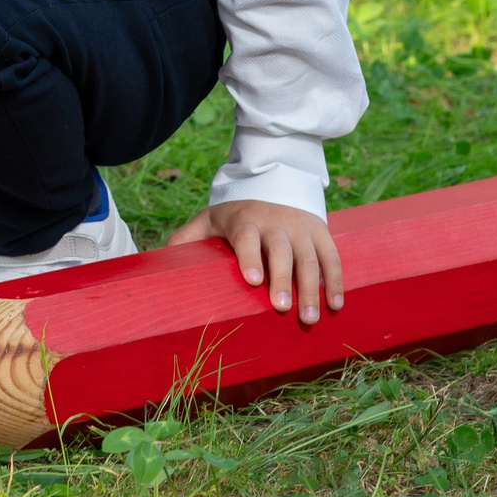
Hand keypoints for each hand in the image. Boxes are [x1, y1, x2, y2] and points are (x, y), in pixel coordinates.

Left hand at [166, 200, 344, 324]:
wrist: (275, 178)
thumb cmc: (238, 211)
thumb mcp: (211, 217)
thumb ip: (189, 237)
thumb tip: (161, 257)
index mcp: (245, 221)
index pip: (246, 237)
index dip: (250, 257)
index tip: (252, 280)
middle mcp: (275, 223)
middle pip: (281, 252)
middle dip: (282, 280)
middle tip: (282, 308)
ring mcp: (300, 227)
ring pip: (309, 259)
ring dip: (311, 289)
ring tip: (309, 318)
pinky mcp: (320, 231)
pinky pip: (331, 257)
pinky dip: (335, 280)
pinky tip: (335, 305)